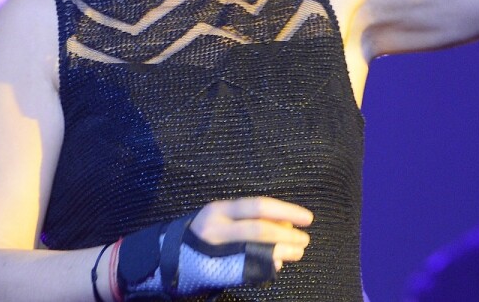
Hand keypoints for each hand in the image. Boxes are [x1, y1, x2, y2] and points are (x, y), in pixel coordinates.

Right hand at [190, 196, 312, 271]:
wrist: (171, 258)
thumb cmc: (204, 233)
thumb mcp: (221, 217)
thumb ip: (247, 217)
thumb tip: (285, 221)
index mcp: (220, 210)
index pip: (259, 206)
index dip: (286, 211)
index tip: (307, 218)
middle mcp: (218, 229)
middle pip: (260, 229)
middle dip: (287, 234)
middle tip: (305, 238)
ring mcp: (219, 252)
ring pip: (259, 251)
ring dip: (285, 251)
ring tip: (298, 251)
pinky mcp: (221, 272)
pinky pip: (253, 268)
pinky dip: (270, 265)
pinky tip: (279, 262)